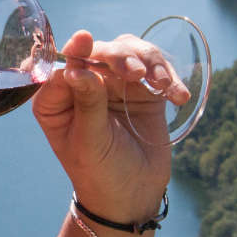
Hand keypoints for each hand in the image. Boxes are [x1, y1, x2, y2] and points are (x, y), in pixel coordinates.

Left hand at [31, 30, 174, 223]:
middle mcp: (85, 85)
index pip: (65, 64)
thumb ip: (87, 104)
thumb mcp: (90, 142)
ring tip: (162, 86)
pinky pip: (157, 70)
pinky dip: (169, 79)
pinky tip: (178, 97)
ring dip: (149, 63)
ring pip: (132, 52)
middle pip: (101, 52)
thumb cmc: (99, 173)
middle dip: (120, 57)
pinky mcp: (143, 91)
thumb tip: (76, 69)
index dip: (76, 50)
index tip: (84, 40)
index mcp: (57, 98)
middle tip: (137, 74)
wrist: (132, 196)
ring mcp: (116, 85)